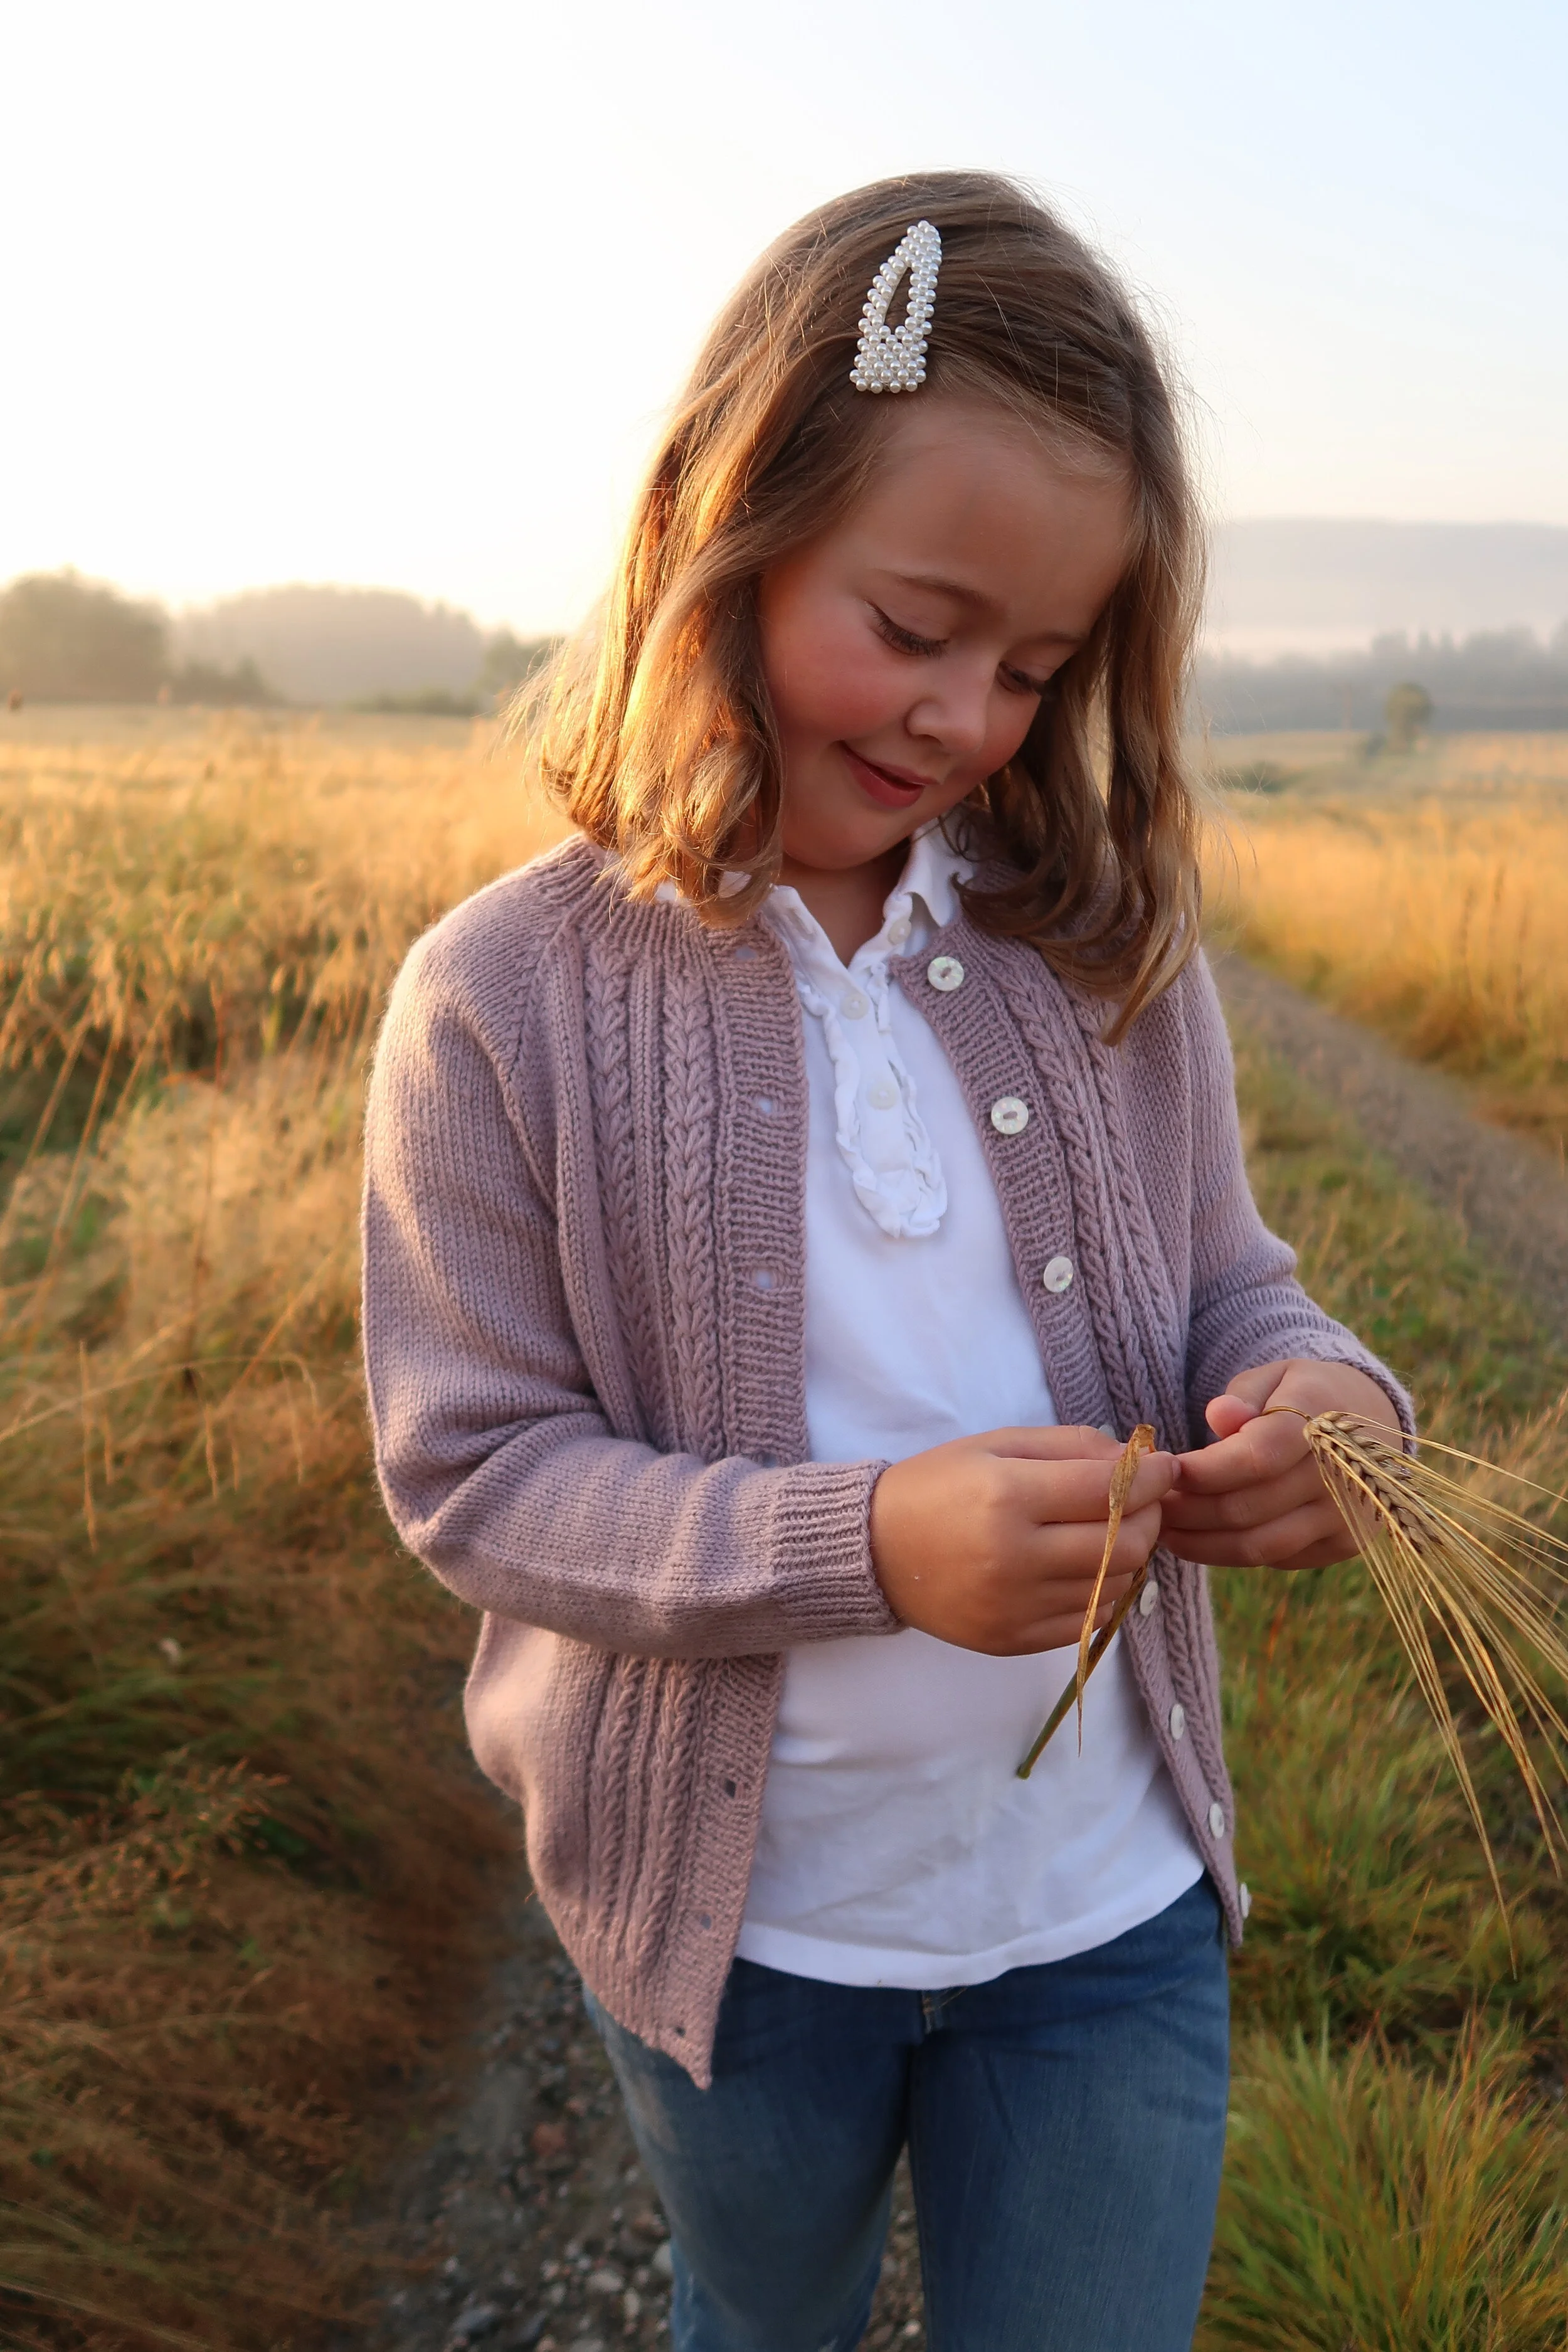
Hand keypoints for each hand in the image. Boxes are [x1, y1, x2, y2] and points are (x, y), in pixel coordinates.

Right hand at [869, 1426, 1175, 1654]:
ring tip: (1120, 1532)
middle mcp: (1013, 1556)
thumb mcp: (997, 1444)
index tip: (1168, 1467)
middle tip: (1149, 1501)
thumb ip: (1071, 1446)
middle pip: (1123, 1544)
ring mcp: (1014, 1606)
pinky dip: (1105, 1591)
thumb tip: (1140, 1460)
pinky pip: (1088, 1620)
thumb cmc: (938, 1485)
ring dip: (1134, 1556)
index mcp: (1007, 1496)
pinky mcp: (1013, 1641)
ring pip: (1114, 1586)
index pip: (1110, 1490)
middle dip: (1152, 1517)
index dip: (1154, 1477)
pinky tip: (1091, 1567)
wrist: (874, 1551)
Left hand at [1160, 1359, 1398, 1572]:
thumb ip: (1244, 1393)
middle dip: (1188, 1511)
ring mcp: (1347, 1517)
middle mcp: (1341, 1476)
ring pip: (1259, 1545)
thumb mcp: (1277, 1375)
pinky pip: (1277, 1558)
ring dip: (1202, 1543)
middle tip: (1149, 1505)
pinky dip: (1233, 1552)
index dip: (1203, 1472)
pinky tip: (1203, 1538)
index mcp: (1323, 1423)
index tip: (1163, 1472)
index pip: (1255, 1458)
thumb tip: (1220, 1415)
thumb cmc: (1307, 1394)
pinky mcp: (1345, 1545)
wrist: (1374, 1421)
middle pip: (1248, 1508)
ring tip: (1164, 1530)